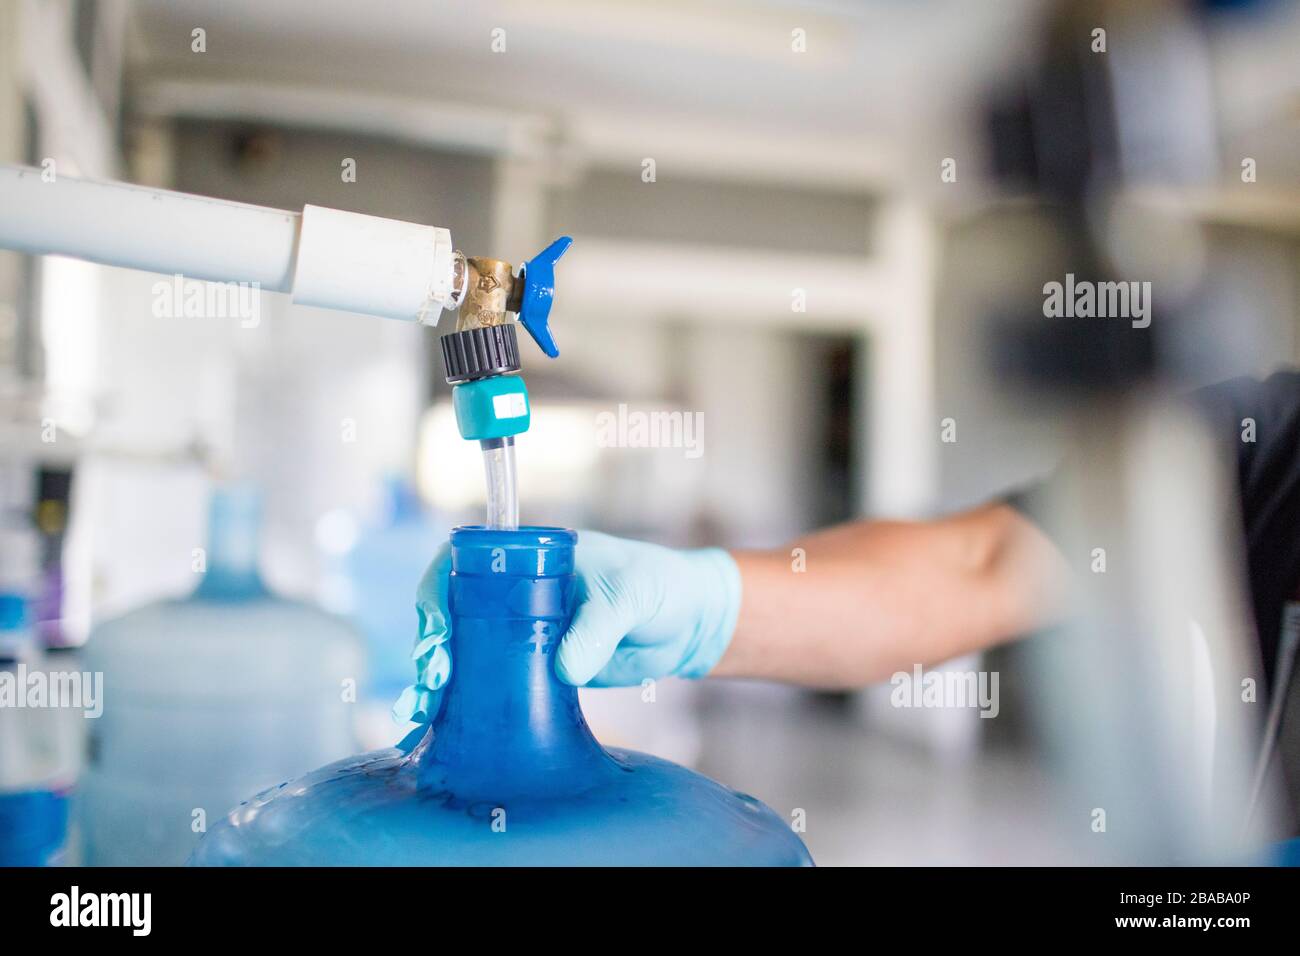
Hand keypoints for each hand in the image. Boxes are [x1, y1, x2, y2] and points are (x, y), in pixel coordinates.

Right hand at [394, 531, 740, 718]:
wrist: (688, 624)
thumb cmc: (660, 586)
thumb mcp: (629, 597)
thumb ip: (597, 628)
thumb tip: (563, 668)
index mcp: (527, 558)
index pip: (461, 564)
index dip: (437, 593)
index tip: (439, 629)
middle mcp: (514, 592)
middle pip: (451, 613)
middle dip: (432, 644)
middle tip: (435, 677)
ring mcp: (521, 632)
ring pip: (463, 651)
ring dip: (438, 678)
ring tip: (426, 708)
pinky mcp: (534, 669)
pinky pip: (490, 683)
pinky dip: (465, 701)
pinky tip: (444, 722)